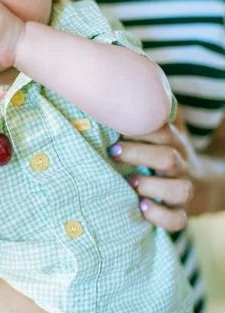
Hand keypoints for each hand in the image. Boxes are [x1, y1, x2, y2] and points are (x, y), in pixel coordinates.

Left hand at [107, 107, 206, 230]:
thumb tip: (115, 92)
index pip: (163, 131)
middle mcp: (181, 165)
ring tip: (129, 183)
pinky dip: (160, 216)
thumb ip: (144, 118)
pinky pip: (178, 219)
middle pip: (169, 158)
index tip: (114, 128)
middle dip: (139, 155)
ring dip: (151, 186)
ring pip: (179, 189)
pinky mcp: (181, 212)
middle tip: (113, 153)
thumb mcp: (160, 134)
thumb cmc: (164, 153)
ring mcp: (183, 189)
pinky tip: (141, 207)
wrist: (199, 183)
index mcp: (174, 143)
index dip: (141, 129)